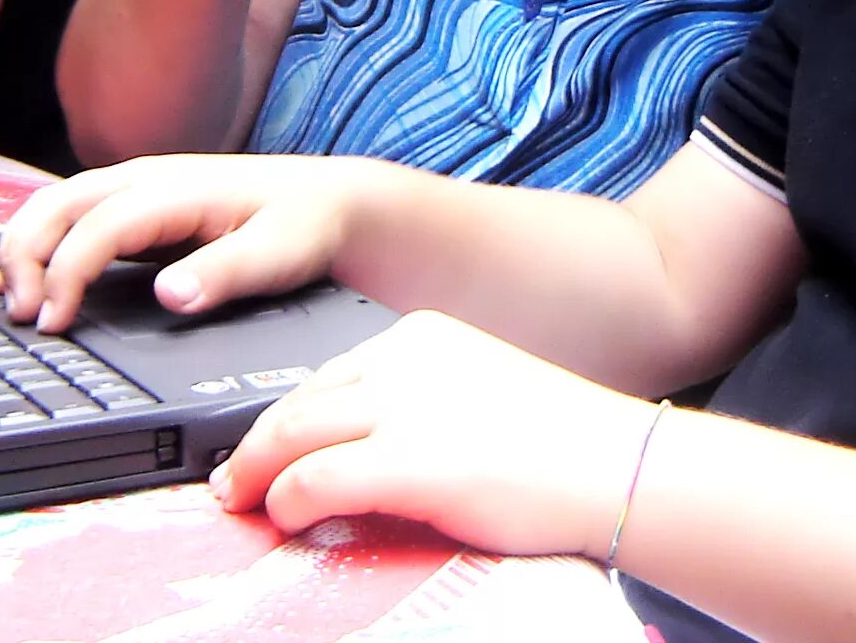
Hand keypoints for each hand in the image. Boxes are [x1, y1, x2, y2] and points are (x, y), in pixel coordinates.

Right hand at [0, 152, 367, 333]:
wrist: (329, 201)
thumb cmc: (304, 225)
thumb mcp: (276, 254)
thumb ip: (223, 273)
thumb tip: (169, 295)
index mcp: (176, 189)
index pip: (99, 225)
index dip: (66, 271)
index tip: (53, 322)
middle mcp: (147, 179)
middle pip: (59, 204)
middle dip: (24, 254)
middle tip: (19, 317)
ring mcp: (138, 189)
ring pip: (57, 205)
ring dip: (24, 247)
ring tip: (10, 304)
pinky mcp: (137, 208)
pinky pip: (72, 218)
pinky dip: (38, 243)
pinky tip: (19, 279)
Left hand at [213, 310, 659, 559]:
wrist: (621, 467)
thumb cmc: (566, 446)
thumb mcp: (478, 396)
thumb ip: (420, 408)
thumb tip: (361, 456)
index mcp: (423, 335)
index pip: (330, 371)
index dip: (291, 414)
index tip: (271, 445)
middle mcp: (406, 358)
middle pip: (299, 398)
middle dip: (256, 443)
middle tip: (234, 479)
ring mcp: (406, 407)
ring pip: (292, 432)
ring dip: (256, 473)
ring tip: (241, 501)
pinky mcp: (409, 461)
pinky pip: (316, 480)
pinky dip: (286, 503)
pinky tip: (283, 520)